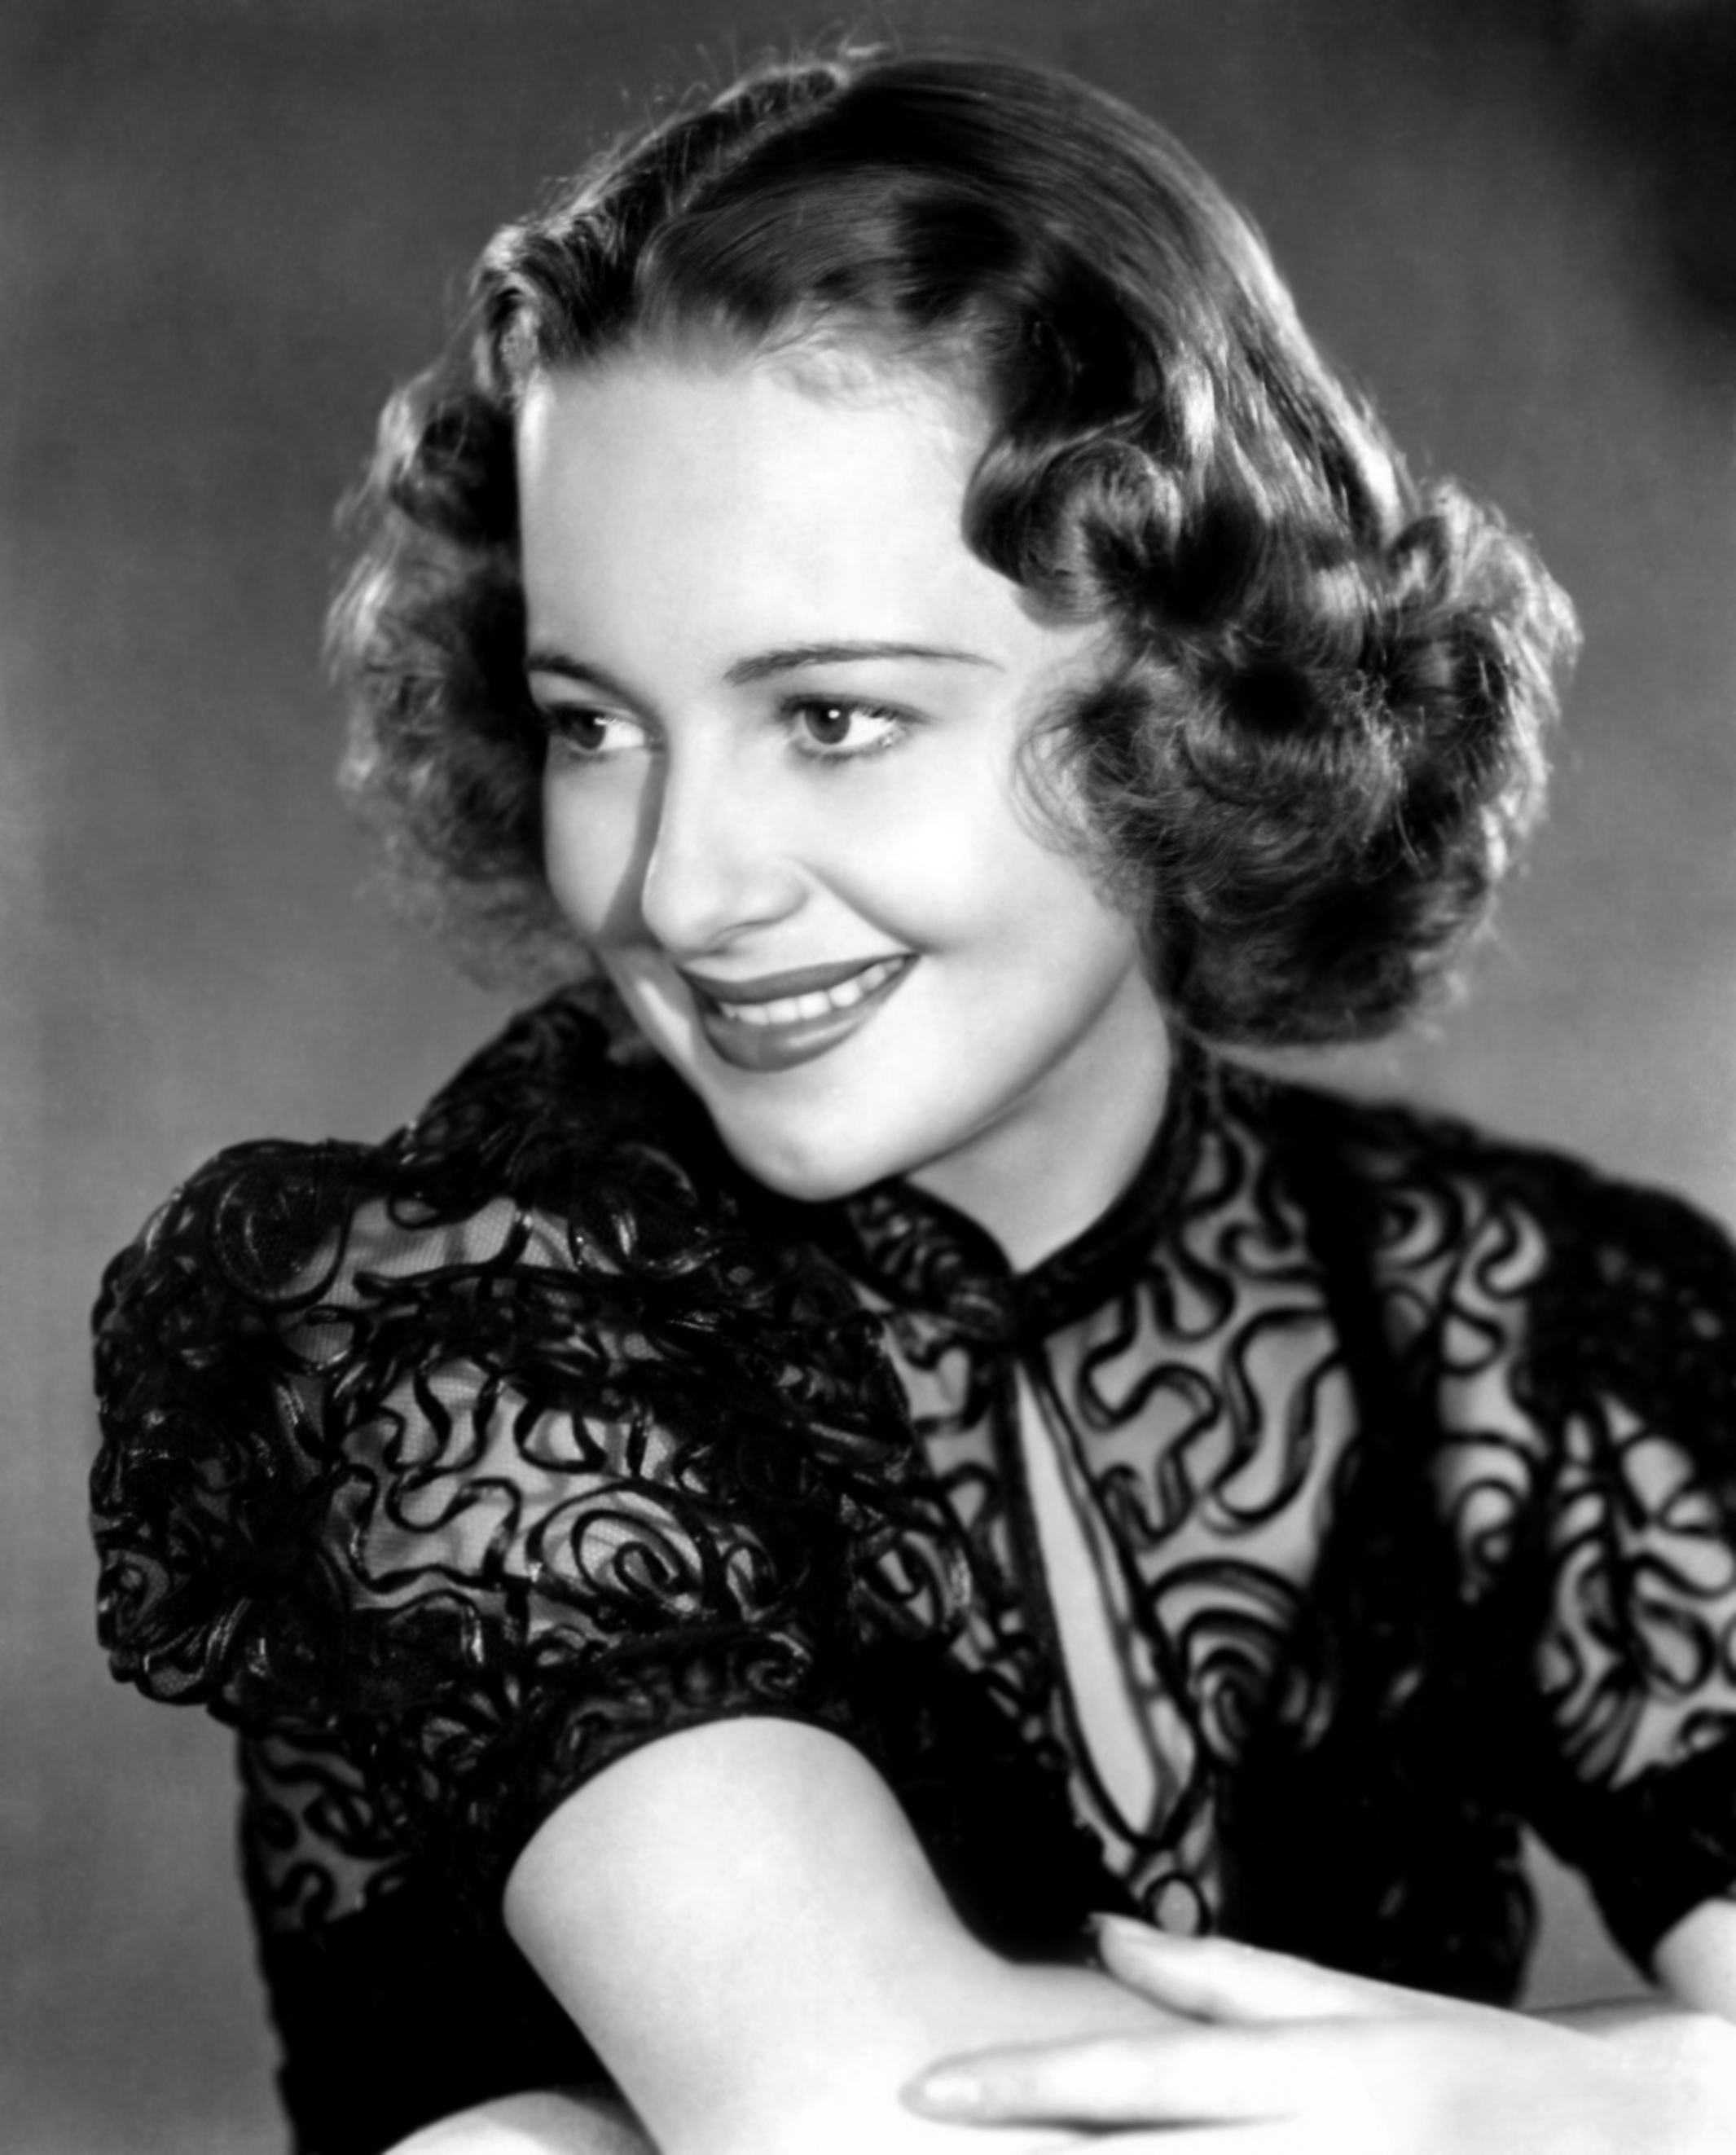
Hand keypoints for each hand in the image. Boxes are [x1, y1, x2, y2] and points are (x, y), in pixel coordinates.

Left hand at [902, 1916, 1735, 2151]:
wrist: (1639, 2138)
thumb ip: (1224, 1978)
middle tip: (918, 2154)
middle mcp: (1320, 2139)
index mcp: (1311, 2060)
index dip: (1022, 2084)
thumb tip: (1099, 1933)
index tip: (921, 2088)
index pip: (1136, 2069)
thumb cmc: (1478, 2061)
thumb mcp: (1357, 2006)